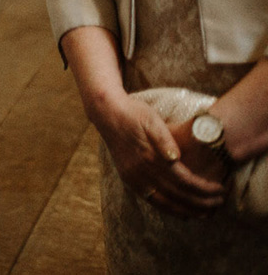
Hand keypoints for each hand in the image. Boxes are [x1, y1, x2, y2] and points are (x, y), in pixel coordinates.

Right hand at [94, 93, 224, 216]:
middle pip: (176, 195)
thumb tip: (175, 158)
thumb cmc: (134, 113)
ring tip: (204, 215)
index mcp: (150, 156)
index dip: (204, 188)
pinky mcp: (128, 178)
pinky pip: (150, 200)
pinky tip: (180, 212)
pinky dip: (168, 209)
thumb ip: (163, 139)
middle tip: (219, 204)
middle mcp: (141, 171)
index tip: (220, 190)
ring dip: (186, 211)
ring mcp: (133, 177)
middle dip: (200, 203)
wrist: (106, 113)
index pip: (184, 180)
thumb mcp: (151, 120)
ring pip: (163, 202)